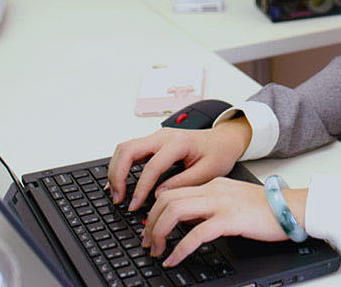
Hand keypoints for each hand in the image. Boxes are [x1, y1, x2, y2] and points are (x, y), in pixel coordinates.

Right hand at [108, 119, 251, 210]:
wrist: (225, 140)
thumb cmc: (219, 153)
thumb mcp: (209, 172)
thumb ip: (184, 182)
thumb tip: (159, 195)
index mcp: (179, 142)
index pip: (151, 166)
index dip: (140, 188)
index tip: (134, 205)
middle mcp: (164, 136)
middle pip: (128, 150)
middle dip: (117, 176)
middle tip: (118, 199)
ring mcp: (157, 137)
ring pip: (124, 148)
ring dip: (115, 170)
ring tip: (116, 193)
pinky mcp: (153, 142)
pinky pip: (130, 151)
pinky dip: (120, 166)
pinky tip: (119, 183)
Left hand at [144, 177, 305, 266]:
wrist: (294, 209)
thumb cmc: (268, 210)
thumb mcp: (233, 202)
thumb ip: (211, 206)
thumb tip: (188, 221)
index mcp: (213, 185)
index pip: (172, 191)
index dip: (154, 211)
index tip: (149, 229)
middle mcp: (214, 190)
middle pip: (166, 199)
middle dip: (150, 222)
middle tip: (147, 242)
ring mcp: (221, 203)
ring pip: (175, 212)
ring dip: (158, 233)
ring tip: (157, 250)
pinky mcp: (230, 219)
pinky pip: (196, 234)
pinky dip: (180, 249)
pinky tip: (174, 259)